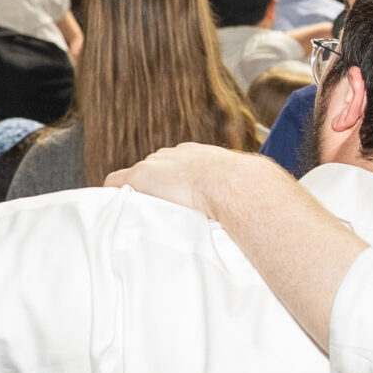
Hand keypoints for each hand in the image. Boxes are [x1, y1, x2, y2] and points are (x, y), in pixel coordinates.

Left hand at [106, 139, 261, 217]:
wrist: (234, 185)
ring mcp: (156, 164)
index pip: (177, 166)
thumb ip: (239, 191)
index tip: (178, 200)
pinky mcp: (140, 177)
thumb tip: (260, 206)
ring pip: (136, 179)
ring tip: (143, 218)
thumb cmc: (246, 191)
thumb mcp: (244, 187)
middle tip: (162, 213)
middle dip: (155, 189)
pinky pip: (114, 184)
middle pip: (154, 169)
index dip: (174, 184)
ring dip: (139, 196)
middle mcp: (175, 154)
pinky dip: (112, 197)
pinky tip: (113, 212)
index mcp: (199, 155)